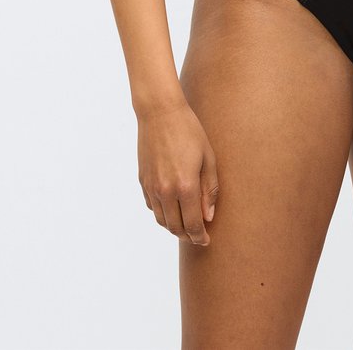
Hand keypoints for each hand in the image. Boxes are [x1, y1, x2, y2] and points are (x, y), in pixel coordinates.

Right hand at [137, 100, 218, 244]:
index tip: (206, 241)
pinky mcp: (143, 180)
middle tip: (198, 235)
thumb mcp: (208, 158)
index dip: (200, 236)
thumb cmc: (189, 130)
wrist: (160, 112)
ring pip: (161, 220)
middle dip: (188, 235)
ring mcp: (151, 186)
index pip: (193, 224)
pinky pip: (152, 206)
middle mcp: (166, 191)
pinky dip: (162, 213)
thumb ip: (210, 190)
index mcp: (185, 186)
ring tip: (186, 224)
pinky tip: (172, 207)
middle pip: (176, 227)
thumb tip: (208, 216)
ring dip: (174, 227)